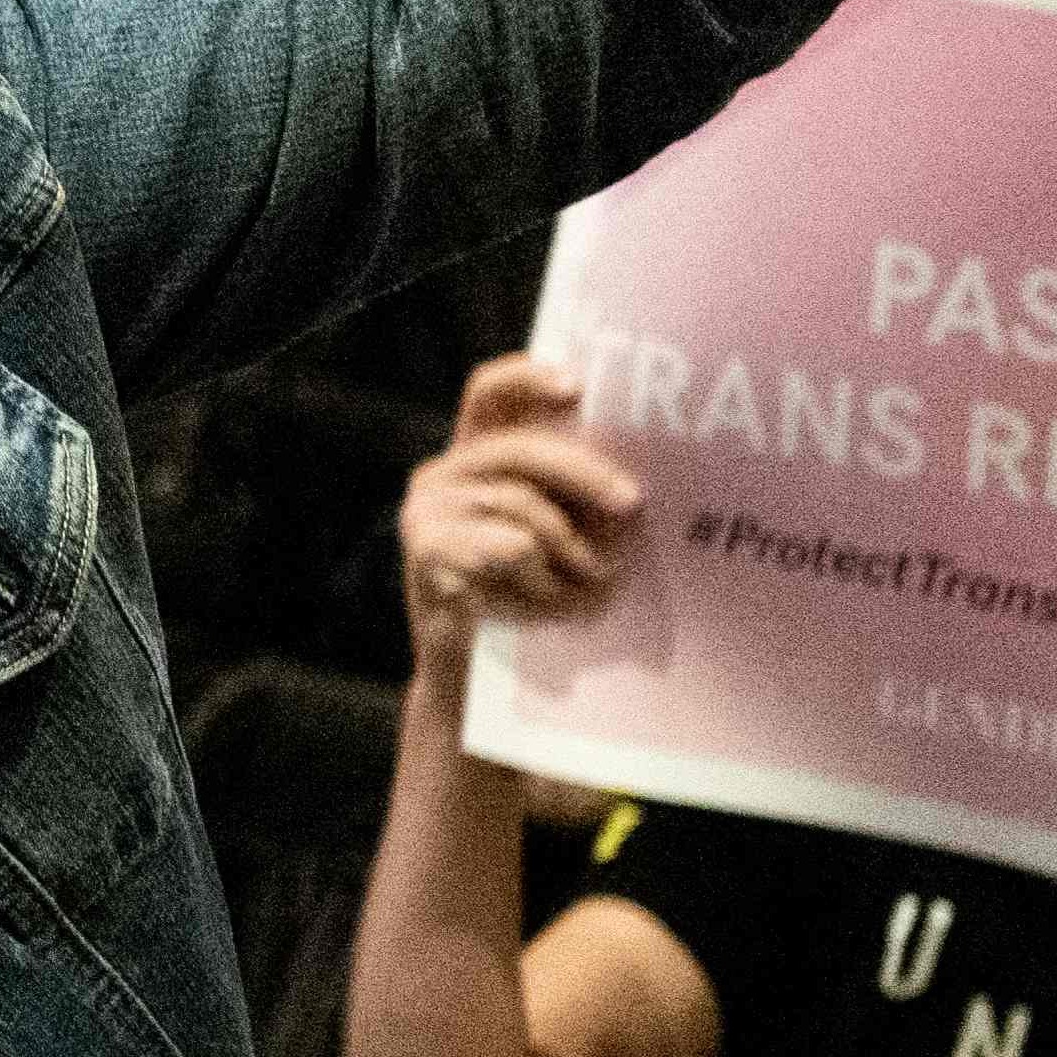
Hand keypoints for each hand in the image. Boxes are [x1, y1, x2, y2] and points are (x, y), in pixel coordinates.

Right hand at [398, 356, 642, 673]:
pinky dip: (539, 575)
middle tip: (631, 503)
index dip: (528, 376)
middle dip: (584, 473)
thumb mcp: (558, 537)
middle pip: (518, 449)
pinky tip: (544, 601)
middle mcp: (442, 474)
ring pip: (520, 505)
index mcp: (474, 457)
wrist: (476, 680)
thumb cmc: (529, 599)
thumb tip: (632, 486)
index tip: (577, 387)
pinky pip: (505, 545)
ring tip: (587, 586)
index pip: (490, 392)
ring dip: (568, 549)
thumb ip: (576, 499)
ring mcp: (426, 510)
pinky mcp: (424, 550)